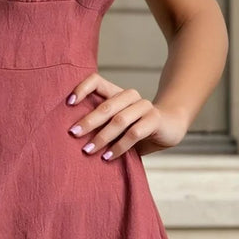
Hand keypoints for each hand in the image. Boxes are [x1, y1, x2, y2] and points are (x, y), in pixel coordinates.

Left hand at [65, 72, 187, 158]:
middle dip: (88, 121)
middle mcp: (130, 96)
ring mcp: (144, 106)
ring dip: (102, 137)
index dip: (82, 88)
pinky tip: (108, 157)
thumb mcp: (117, 125)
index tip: (68, 103)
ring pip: (119, 120)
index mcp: (117, 93)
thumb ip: (101, 125)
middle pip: (106, 105)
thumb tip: (73, 136)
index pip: (97, 81)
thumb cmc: (136, 128)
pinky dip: (119, 147)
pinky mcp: (155, 119)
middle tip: (73, 134)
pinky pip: (134, 133)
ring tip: (88, 150)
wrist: (170, 127)